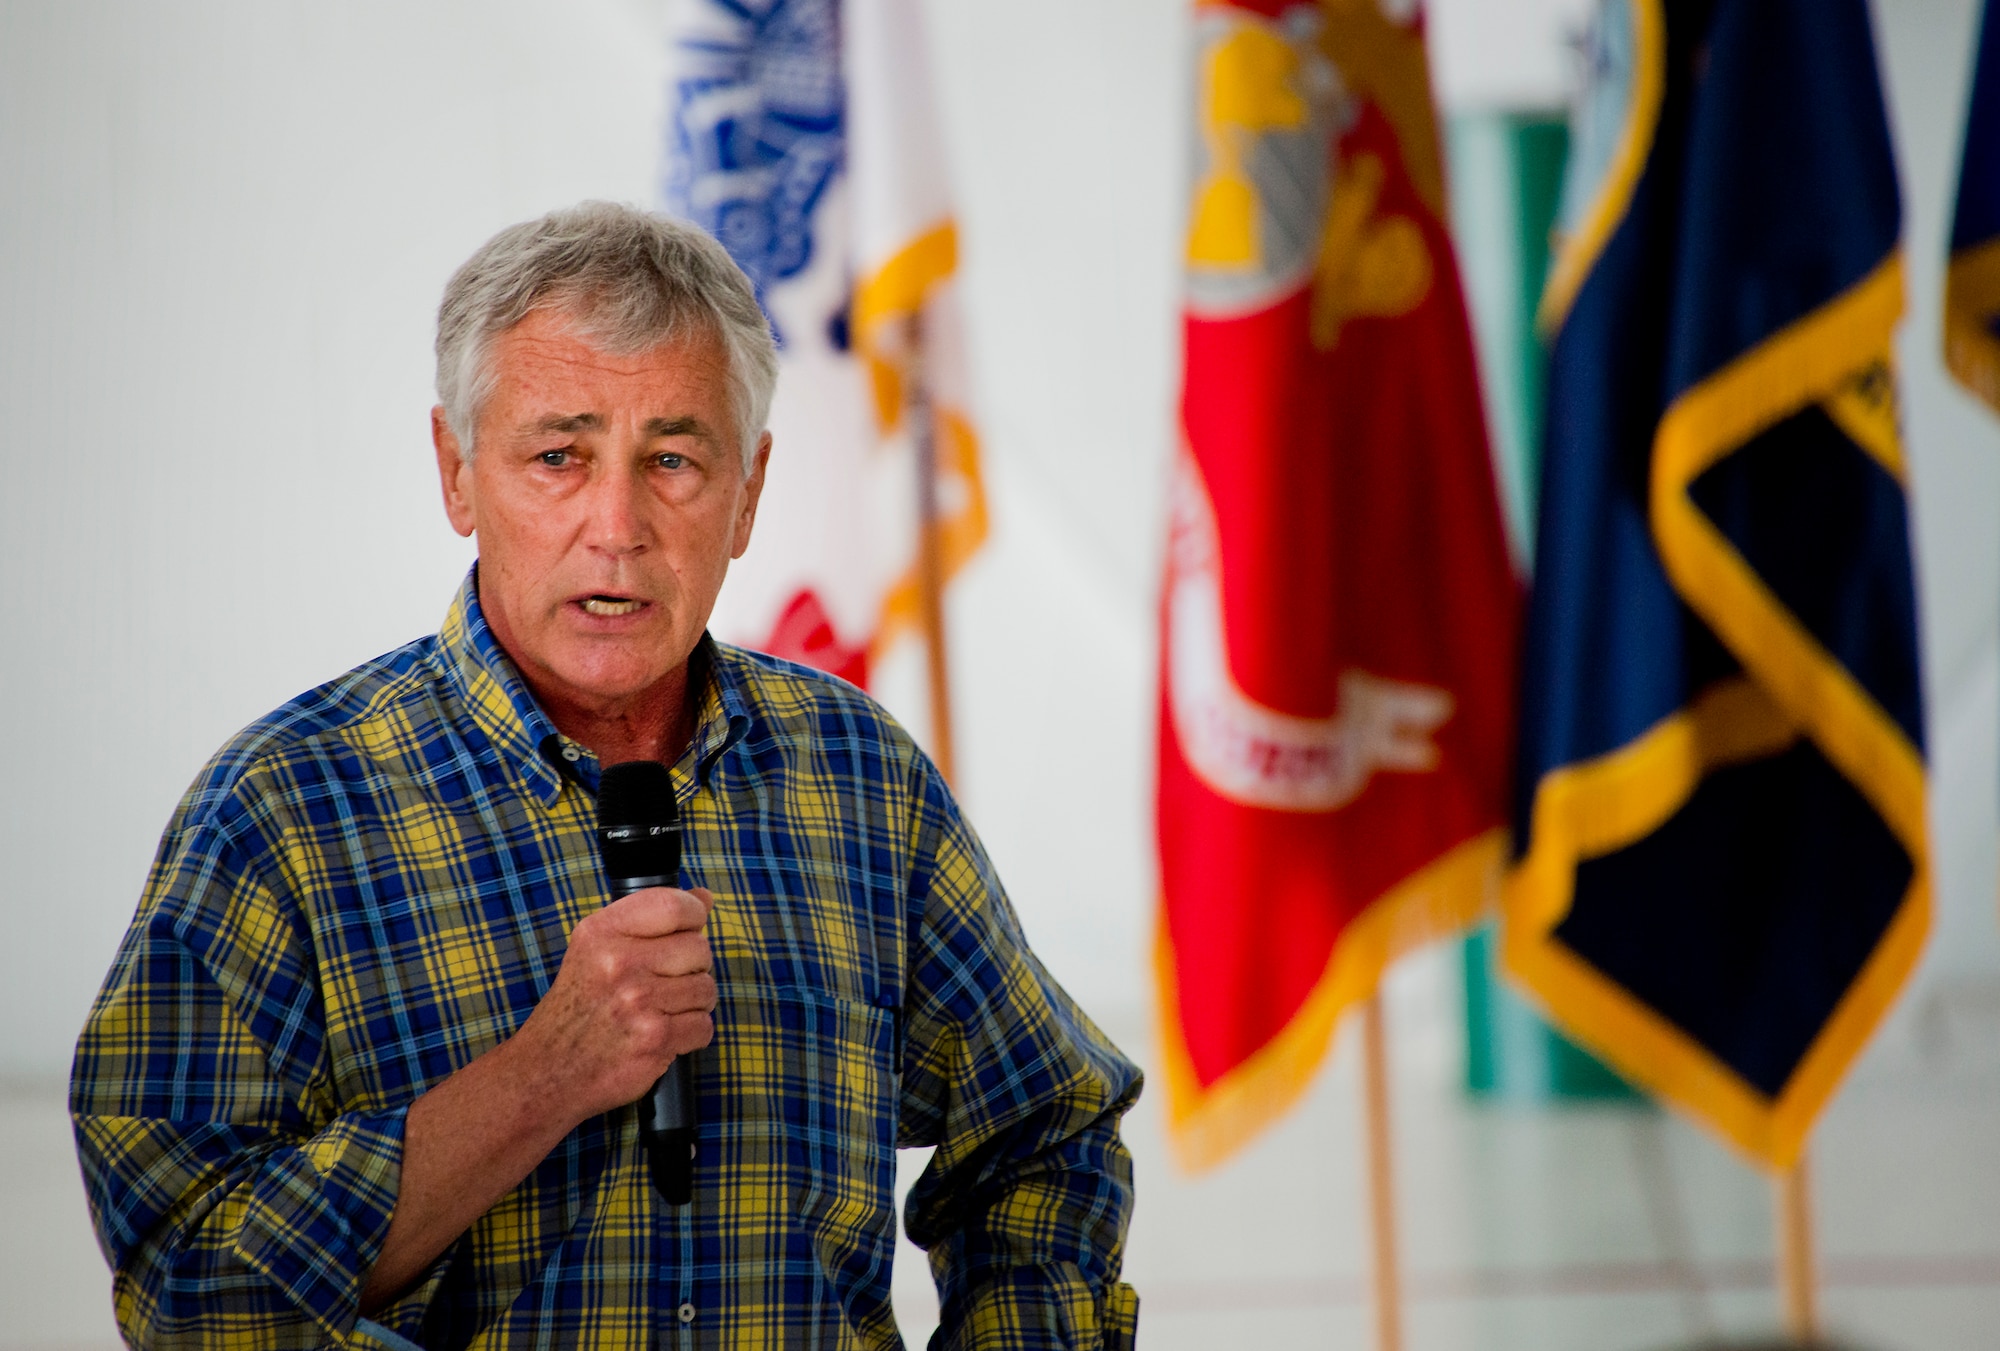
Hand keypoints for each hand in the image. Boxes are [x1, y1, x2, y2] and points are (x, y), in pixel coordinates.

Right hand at [516, 887, 716, 1122]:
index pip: (673, 904)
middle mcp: (618, 963)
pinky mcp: (654, 1039)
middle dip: (692, 967)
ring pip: (706, 988)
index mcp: (602, 933)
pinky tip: (663, 1034)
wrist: (546, 1071)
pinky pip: (704, 1026)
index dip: (694, 914)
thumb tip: (704, 897)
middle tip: (664, 983)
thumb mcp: (596, 950)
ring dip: (692, 1003)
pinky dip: (691, 1034)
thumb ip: (650, 920)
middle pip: (699, 948)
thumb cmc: (578, 1008)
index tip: (689, 928)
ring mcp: (637, 1002)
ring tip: (661, 1010)